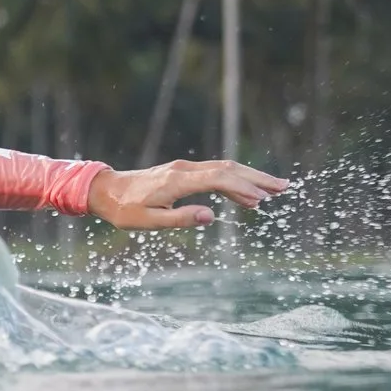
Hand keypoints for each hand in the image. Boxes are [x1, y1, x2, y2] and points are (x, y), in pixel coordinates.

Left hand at [88, 160, 289, 229]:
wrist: (106, 190)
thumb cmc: (125, 209)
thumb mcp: (148, 221)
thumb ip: (179, 219)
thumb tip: (211, 216)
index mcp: (178, 181)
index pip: (219, 179)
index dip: (244, 187)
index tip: (264, 198)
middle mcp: (185, 169)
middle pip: (228, 169)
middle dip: (257, 177)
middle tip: (283, 187)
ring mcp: (185, 169)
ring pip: (224, 169)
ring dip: (249, 178)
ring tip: (273, 191)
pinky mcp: (183, 173)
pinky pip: (215, 173)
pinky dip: (234, 182)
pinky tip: (246, 195)